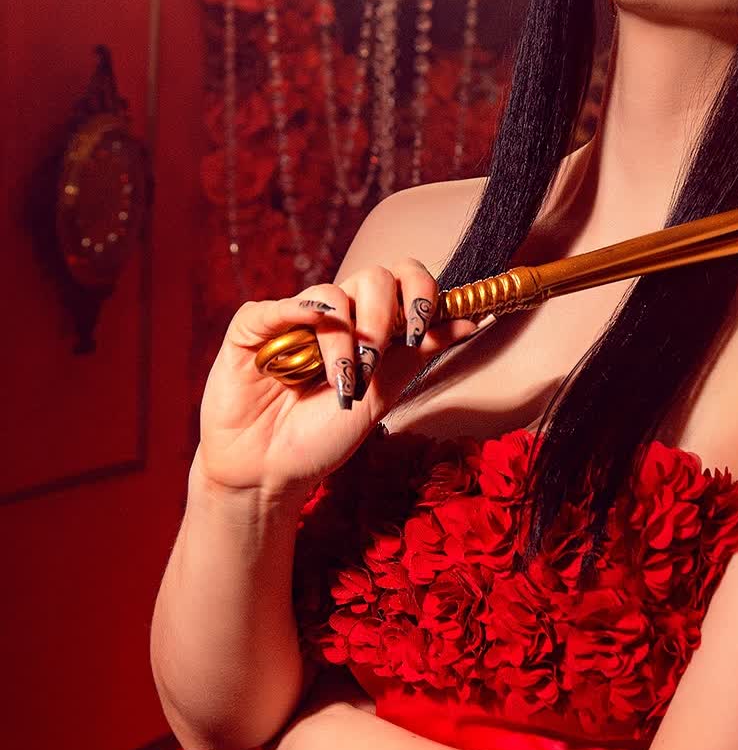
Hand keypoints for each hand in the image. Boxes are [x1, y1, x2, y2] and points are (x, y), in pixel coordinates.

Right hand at [194, 259, 491, 502]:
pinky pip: (276, 305)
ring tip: (341, 382)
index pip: (404, 280)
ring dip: (344, 340)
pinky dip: (297, 309)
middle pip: (373, 278)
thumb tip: (473, 318)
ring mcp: (294, 317)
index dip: (420, 292)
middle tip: (374, 363)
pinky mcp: (252, 328)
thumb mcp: (383, 394)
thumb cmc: (325, 435)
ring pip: (331, 294)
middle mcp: (337, 314)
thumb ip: (419, 352)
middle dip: (382, 318)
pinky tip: (314, 324)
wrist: (272, 471)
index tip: (421, 328)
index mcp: (372, 324)